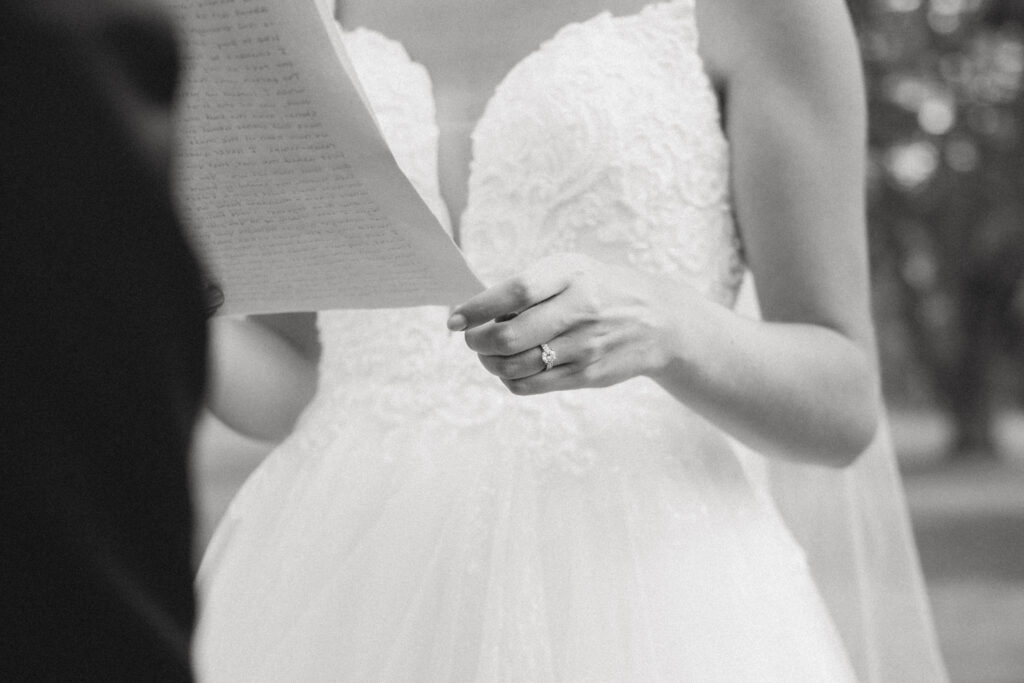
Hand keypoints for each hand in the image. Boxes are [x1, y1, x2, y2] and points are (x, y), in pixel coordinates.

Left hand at [447, 254, 679, 394]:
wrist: (658, 321)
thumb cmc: (600, 289)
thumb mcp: (572, 269)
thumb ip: (530, 284)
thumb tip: (475, 308)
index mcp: (571, 275)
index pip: (516, 292)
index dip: (478, 308)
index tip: (455, 318)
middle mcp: (579, 310)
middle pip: (510, 337)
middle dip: (478, 341)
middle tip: (471, 338)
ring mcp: (584, 347)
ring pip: (515, 367)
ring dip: (489, 363)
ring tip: (488, 353)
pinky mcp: (586, 375)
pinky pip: (531, 386)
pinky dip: (509, 379)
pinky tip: (510, 368)